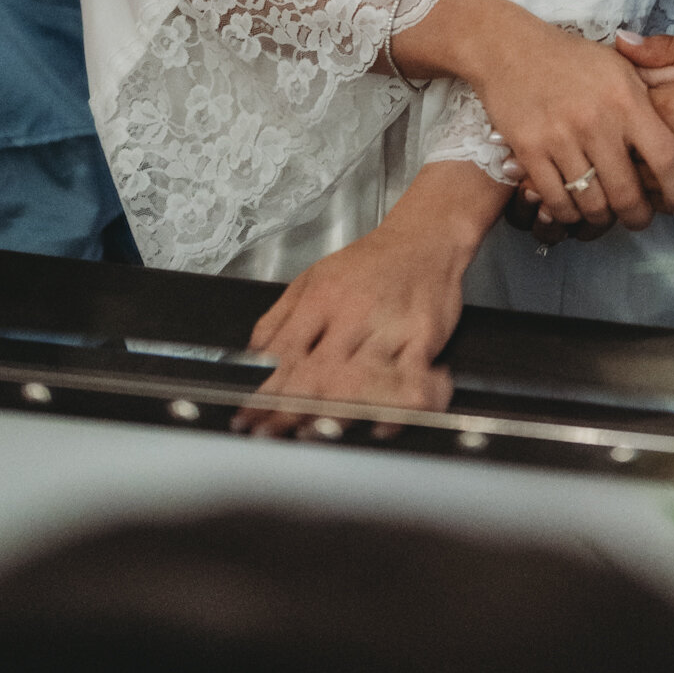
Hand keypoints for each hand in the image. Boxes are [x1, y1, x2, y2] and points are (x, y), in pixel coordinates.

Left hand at [235, 215, 462, 438]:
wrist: (425, 238)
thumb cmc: (369, 264)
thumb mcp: (311, 278)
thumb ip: (278, 320)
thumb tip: (251, 360)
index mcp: (322, 297)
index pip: (283, 354)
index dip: (263, 392)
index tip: (248, 418)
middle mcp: (354, 312)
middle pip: (316, 372)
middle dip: (289, 411)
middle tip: (271, 434)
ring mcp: (390, 326)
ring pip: (359, 380)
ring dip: (334, 414)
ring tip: (314, 433)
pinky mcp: (425, 338)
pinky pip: (409, 380)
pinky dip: (394, 409)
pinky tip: (379, 425)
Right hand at [401, 0, 673, 231]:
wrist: (508, 48)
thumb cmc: (572, 58)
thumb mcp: (622, 61)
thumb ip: (664, 77)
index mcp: (627, 98)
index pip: (667, 157)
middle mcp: (597, 121)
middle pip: (628, 194)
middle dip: (637, 217)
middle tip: (638, 219)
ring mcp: (561, 137)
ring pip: (591, 204)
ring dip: (601, 219)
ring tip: (604, 214)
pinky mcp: (529, 150)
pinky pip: (556, 201)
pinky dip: (567, 213)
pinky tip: (573, 207)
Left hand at [619, 33, 673, 218]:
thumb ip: (669, 48)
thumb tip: (620, 40)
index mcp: (668, 103)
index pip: (613, 95)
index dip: (610, 91)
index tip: (612, 87)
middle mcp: (663, 147)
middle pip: (610, 140)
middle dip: (608, 131)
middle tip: (609, 121)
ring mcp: (672, 183)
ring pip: (623, 176)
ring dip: (620, 163)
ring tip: (625, 148)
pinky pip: (644, 201)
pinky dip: (641, 188)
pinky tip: (648, 173)